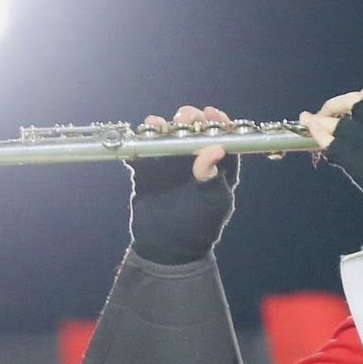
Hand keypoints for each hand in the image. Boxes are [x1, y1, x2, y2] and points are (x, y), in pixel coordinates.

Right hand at [127, 105, 237, 263]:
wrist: (166, 250)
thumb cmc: (198, 228)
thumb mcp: (212, 203)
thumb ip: (213, 177)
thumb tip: (217, 148)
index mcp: (218, 169)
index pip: (223, 138)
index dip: (219, 123)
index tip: (212, 113)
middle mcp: (194, 162)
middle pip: (193, 130)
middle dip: (189, 119)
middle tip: (184, 117)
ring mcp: (170, 165)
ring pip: (166, 136)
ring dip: (162, 126)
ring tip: (158, 124)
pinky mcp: (147, 171)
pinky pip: (142, 152)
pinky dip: (140, 143)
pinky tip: (140, 139)